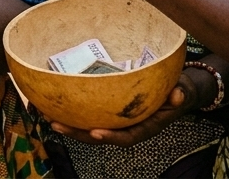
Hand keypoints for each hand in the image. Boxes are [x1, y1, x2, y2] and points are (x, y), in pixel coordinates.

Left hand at [49, 66, 210, 146]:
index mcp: (144, 127)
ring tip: (46, 114)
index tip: (95, 133)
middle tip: (56, 124)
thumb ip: (180, 94)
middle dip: (77, 132)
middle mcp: (127, 126)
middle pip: (99, 135)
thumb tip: (178, 94)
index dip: (110, 137)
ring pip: (89, 126)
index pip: (126, 137)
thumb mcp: (182, 92)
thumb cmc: (177, 91)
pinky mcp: (108, 110)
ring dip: (68, 123)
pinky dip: (72, 110)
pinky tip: (54, 102)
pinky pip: (89, 113)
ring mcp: (116, 120)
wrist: (176, 91)